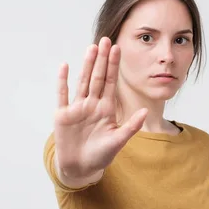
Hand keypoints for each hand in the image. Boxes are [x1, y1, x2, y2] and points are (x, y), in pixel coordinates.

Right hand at [52, 37, 147, 179]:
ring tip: (91, 48)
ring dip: (86, 65)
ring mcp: (77, 108)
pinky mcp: (63, 115)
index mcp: (106, 108)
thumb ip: (131, 126)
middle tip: (106, 39)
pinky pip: (63, 95)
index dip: (113, 65)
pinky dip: (63, 81)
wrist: (80, 168)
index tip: (118, 48)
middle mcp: (92, 104)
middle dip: (102, 59)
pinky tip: (65, 66)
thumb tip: (146, 111)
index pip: (111, 82)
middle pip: (97, 77)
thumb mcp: (118, 141)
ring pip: (83, 82)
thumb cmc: (100, 155)